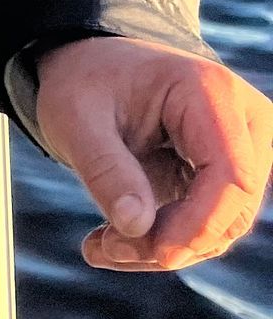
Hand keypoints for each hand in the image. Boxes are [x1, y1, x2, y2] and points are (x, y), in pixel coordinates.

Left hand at [34, 36, 271, 270]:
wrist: (91, 67)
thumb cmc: (84, 83)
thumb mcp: (74, 118)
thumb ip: (105, 169)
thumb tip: (137, 228)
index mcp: (209, 91)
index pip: (231, 176)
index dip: (199, 225)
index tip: (153, 252)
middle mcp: (243, 118)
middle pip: (231, 209)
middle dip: (171, 242)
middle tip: (104, 248)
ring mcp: (244, 148)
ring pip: (222, 228)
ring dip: (162, 247)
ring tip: (100, 245)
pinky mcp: (228, 174)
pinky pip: (208, 226)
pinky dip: (163, 240)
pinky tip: (112, 240)